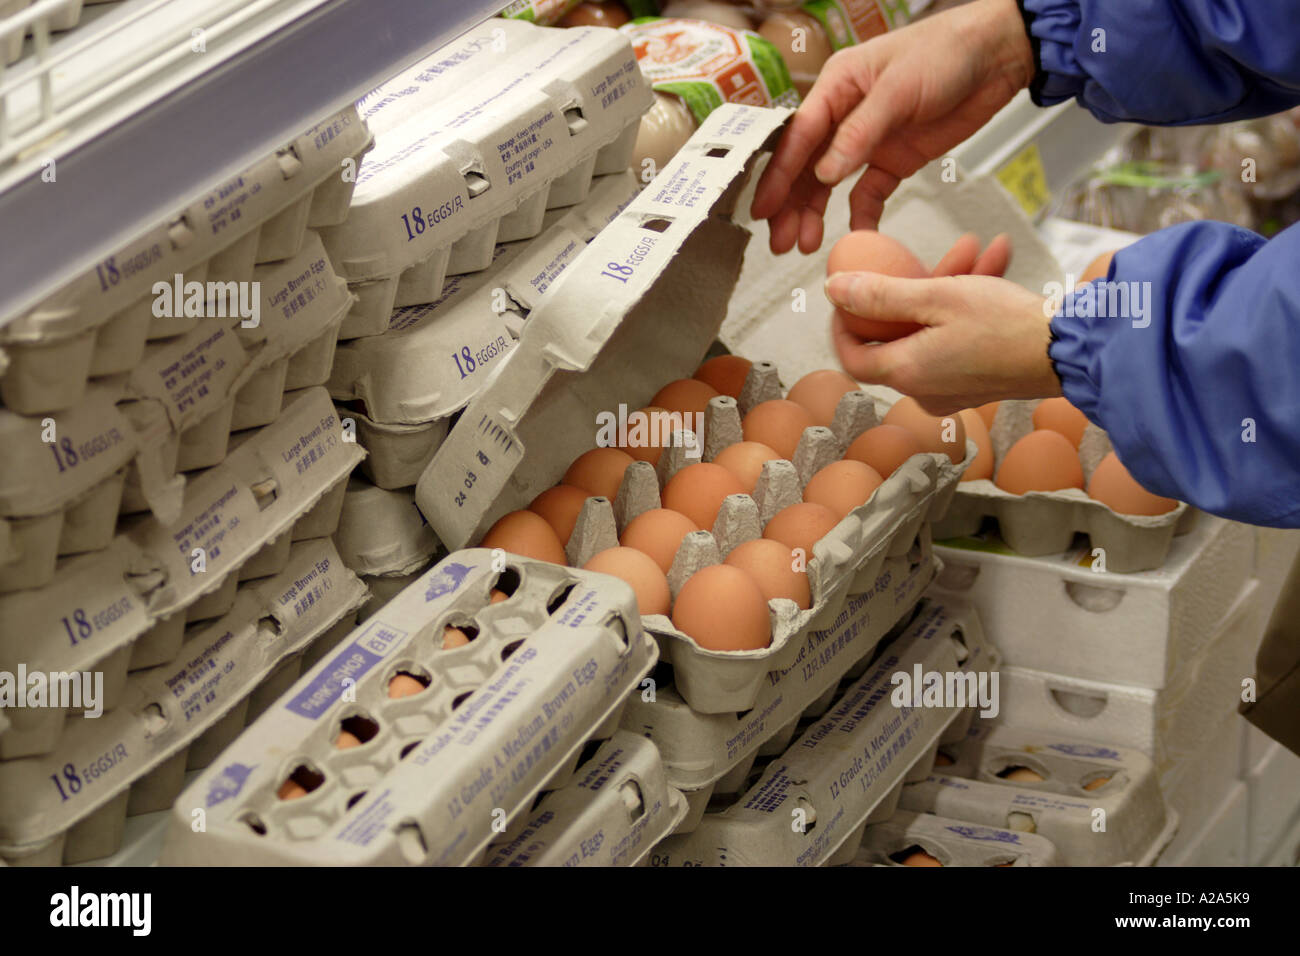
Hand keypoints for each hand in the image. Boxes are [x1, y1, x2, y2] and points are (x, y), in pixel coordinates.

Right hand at [750, 0, 1033, 253]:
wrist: (998, 55)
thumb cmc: (948, 51)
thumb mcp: (899, 89)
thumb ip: (860, 133)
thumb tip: (824, 173)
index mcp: (837, 87)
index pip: (797, 137)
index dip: (778, 176)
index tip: (763, 209)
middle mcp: (845, 114)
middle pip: (806, 166)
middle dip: (791, 205)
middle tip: (781, 242)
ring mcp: (869, 139)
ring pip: (830, 184)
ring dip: (816, 214)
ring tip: (806, 245)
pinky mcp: (894, 158)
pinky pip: (869, 193)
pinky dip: (861, 215)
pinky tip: (856, 235)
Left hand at [826, 271, 1061, 414]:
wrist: (1071, 353)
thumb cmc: (1008, 325)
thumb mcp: (939, 296)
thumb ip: (881, 294)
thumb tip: (834, 289)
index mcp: (906, 373)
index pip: (851, 354)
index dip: (844, 322)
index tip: (851, 291)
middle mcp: (923, 390)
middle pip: (895, 338)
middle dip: (911, 289)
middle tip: (923, 257)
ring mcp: (950, 389)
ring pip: (932, 331)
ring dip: (948, 288)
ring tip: (975, 247)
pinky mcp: (976, 382)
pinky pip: (957, 340)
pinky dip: (967, 307)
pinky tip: (993, 264)